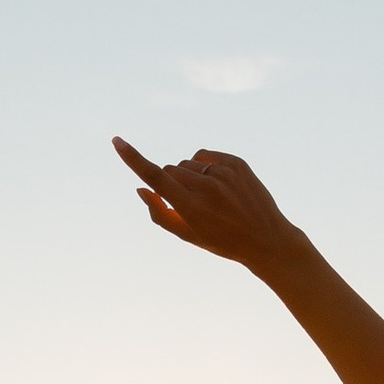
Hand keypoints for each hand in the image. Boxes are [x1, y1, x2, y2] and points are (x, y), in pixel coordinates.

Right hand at [113, 138, 302, 269]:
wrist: (267, 239)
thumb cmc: (222, 241)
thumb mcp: (188, 235)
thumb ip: (160, 213)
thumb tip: (141, 189)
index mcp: (192, 208)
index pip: (156, 177)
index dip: (133, 159)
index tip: (117, 141)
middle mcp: (207, 187)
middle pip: (170, 170)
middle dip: (172, 183)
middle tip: (191, 203)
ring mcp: (224, 172)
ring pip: (187, 163)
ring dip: (189, 176)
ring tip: (210, 198)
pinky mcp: (236, 162)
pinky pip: (205, 155)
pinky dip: (205, 167)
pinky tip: (218, 185)